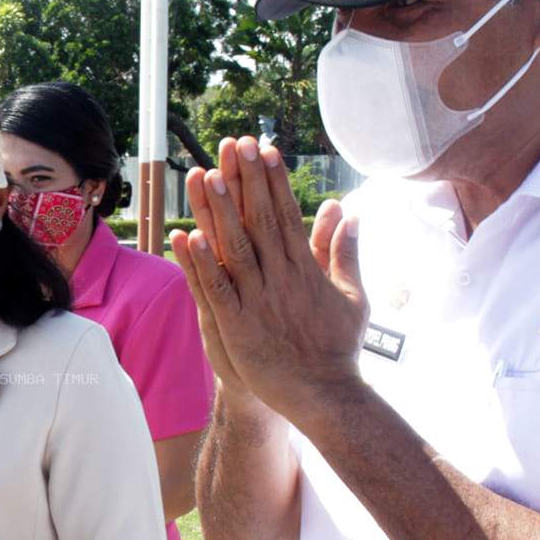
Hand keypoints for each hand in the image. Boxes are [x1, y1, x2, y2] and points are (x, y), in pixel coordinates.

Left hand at [168, 137, 369, 426]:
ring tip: (206, 176)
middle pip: (260, 220)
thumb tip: (348, 213)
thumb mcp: (352, 295)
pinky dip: (201, 262)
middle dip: (247, 180)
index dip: (273, 180)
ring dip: (220, 211)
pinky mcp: (237, 325)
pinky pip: (214, 288)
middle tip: (235, 143)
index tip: (264, 148)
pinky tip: (187, 236)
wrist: (326, 395)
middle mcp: (282, 277)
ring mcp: (259, 300)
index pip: (286, 213)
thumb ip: (344, 252)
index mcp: (306, 268)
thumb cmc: (338, 348)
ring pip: (235, 247)